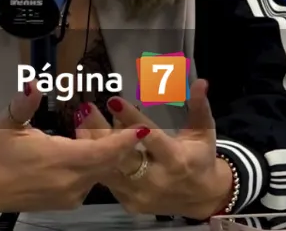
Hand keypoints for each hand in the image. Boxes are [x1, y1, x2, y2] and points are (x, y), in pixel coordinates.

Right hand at [0, 82, 147, 218]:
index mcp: (59, 159)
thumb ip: (24, 103)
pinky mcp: (70, 202)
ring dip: (105, 155)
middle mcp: (71, 180)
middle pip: (108, 162)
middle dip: (120, 145)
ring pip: (101, 172)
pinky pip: (91, 181)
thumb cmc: (1, 152)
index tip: (141, 130)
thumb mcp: (10, 123)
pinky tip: (85, 152)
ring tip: (103, 134)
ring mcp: (72, 194)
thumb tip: (33, 82)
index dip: (123, 141)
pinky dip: (94, 166)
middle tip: (129, 126)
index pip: (101, 151)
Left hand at [75, 79, 234, 218]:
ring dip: (93, 143)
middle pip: (122, 155)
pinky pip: (108, 179)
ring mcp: (140, 194)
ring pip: (109, 168)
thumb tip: (201, 82)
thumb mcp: (203, 133)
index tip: (113, 101)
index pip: (150, 138)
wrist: (201, 199)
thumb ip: (199, 107)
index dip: (131, 119)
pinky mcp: (129, 203)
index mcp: (176, 160)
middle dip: (102, 131)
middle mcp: (156, 179)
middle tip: (87, 108)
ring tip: (81, 118)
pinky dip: (96, 159)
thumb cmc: (200, 158)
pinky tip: (86, 138)